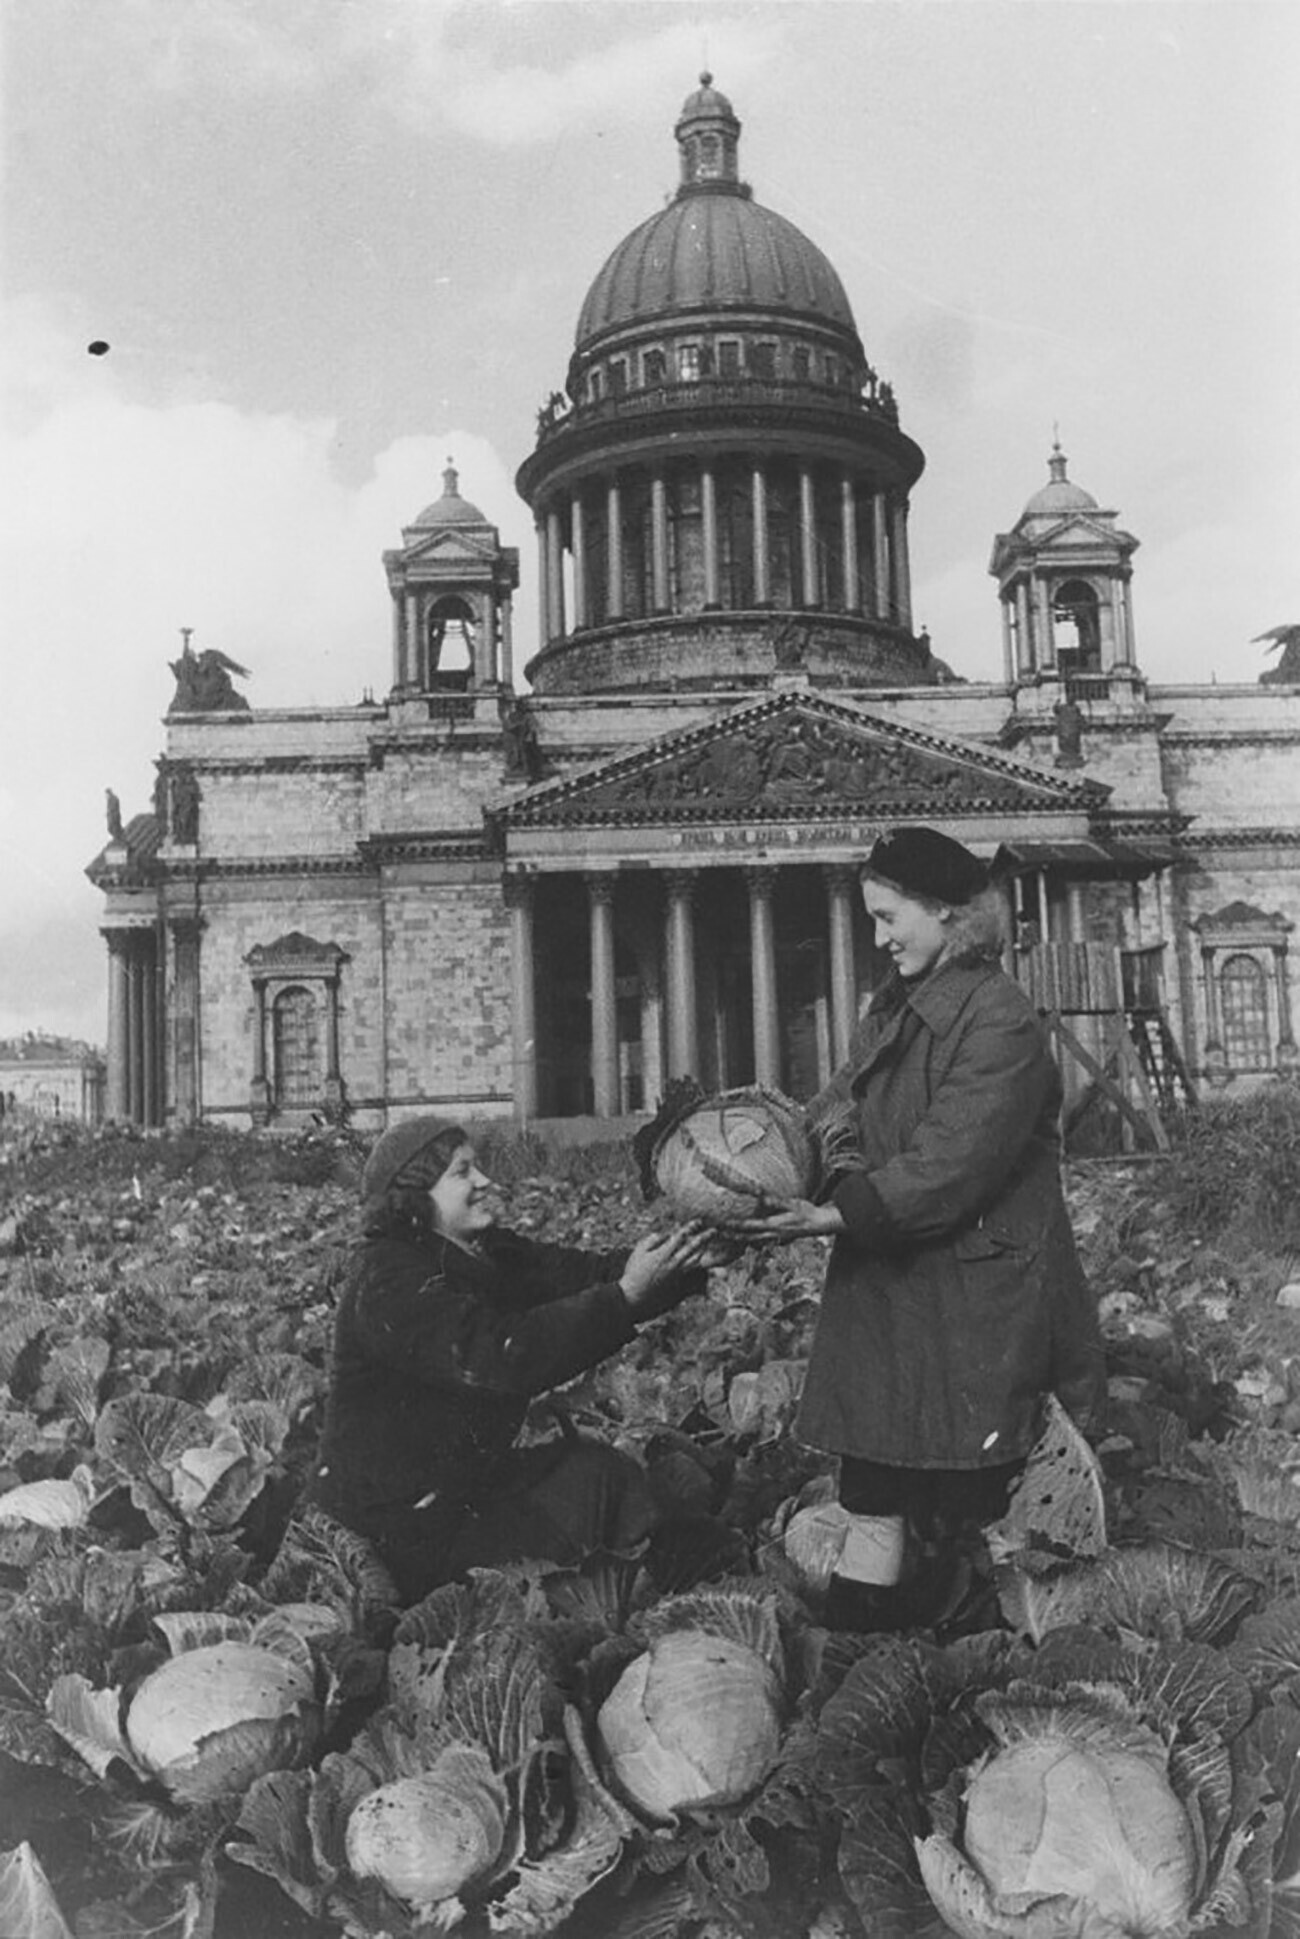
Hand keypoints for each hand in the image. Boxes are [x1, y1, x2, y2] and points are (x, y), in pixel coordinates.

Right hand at [619, 1222, 712, 1314]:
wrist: (635, 1298)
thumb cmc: (633, 1274)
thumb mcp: (638, 1253)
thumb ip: (651, 1241)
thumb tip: (662, 1234)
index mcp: (664, 1253)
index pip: (681, 1236)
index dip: (691, 1227)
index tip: (699, 1221)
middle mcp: (674, 1263)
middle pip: (694, 1247)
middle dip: (705, 1237)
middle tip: (714, 1231)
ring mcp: (677, 1275)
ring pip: (696, 1261)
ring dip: (703, 1251)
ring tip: (707, 1245)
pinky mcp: (678, 1285)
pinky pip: (692, 1273)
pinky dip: (698, 1265)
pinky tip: (699, 1261)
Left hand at [725, 1196, 845, 1240]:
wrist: (820, 1224)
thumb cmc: (806, 1212)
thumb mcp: (792, 1203)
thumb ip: (776, 1201)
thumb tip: (761, 1197)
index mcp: (773, 1225)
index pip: (749, 1226)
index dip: (735, 1225)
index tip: (722, 1224)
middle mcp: (772, 1234)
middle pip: (747, 1237)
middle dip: (731, 1235)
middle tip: (717, 1233)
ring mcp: (775, 1238)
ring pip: (752, 1241)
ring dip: (738, 1239)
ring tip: (726, 1237)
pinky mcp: (778, 1239)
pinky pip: (760, 1242)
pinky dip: (749, 1242)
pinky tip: (744, 1240)